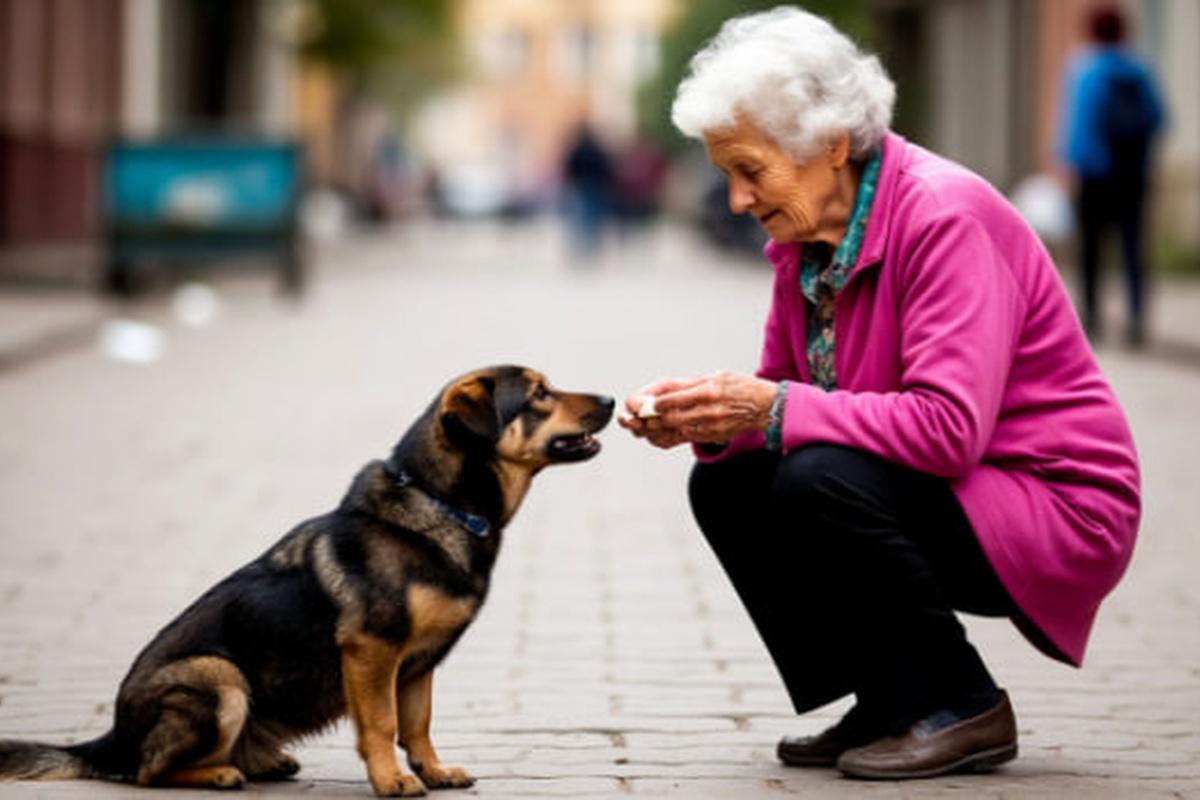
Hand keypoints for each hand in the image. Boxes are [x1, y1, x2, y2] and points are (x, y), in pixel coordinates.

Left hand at [620, 372, 778, 448]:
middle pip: (668, 418)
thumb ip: (684, 385)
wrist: (766, 407)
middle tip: (628, 419)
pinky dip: (664, 438)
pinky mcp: (711, 436)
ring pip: (673, 432)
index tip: (636, 403)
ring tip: (634, 427)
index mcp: (708, 389)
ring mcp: (710, 425)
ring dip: (650, 431)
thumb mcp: (713, 376)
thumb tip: (656, 392)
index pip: (672, 398)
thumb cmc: (739, 387)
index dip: (650, 403)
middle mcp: (708, 409)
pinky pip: (683, 440)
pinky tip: (652, 436)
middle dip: (644, 420)